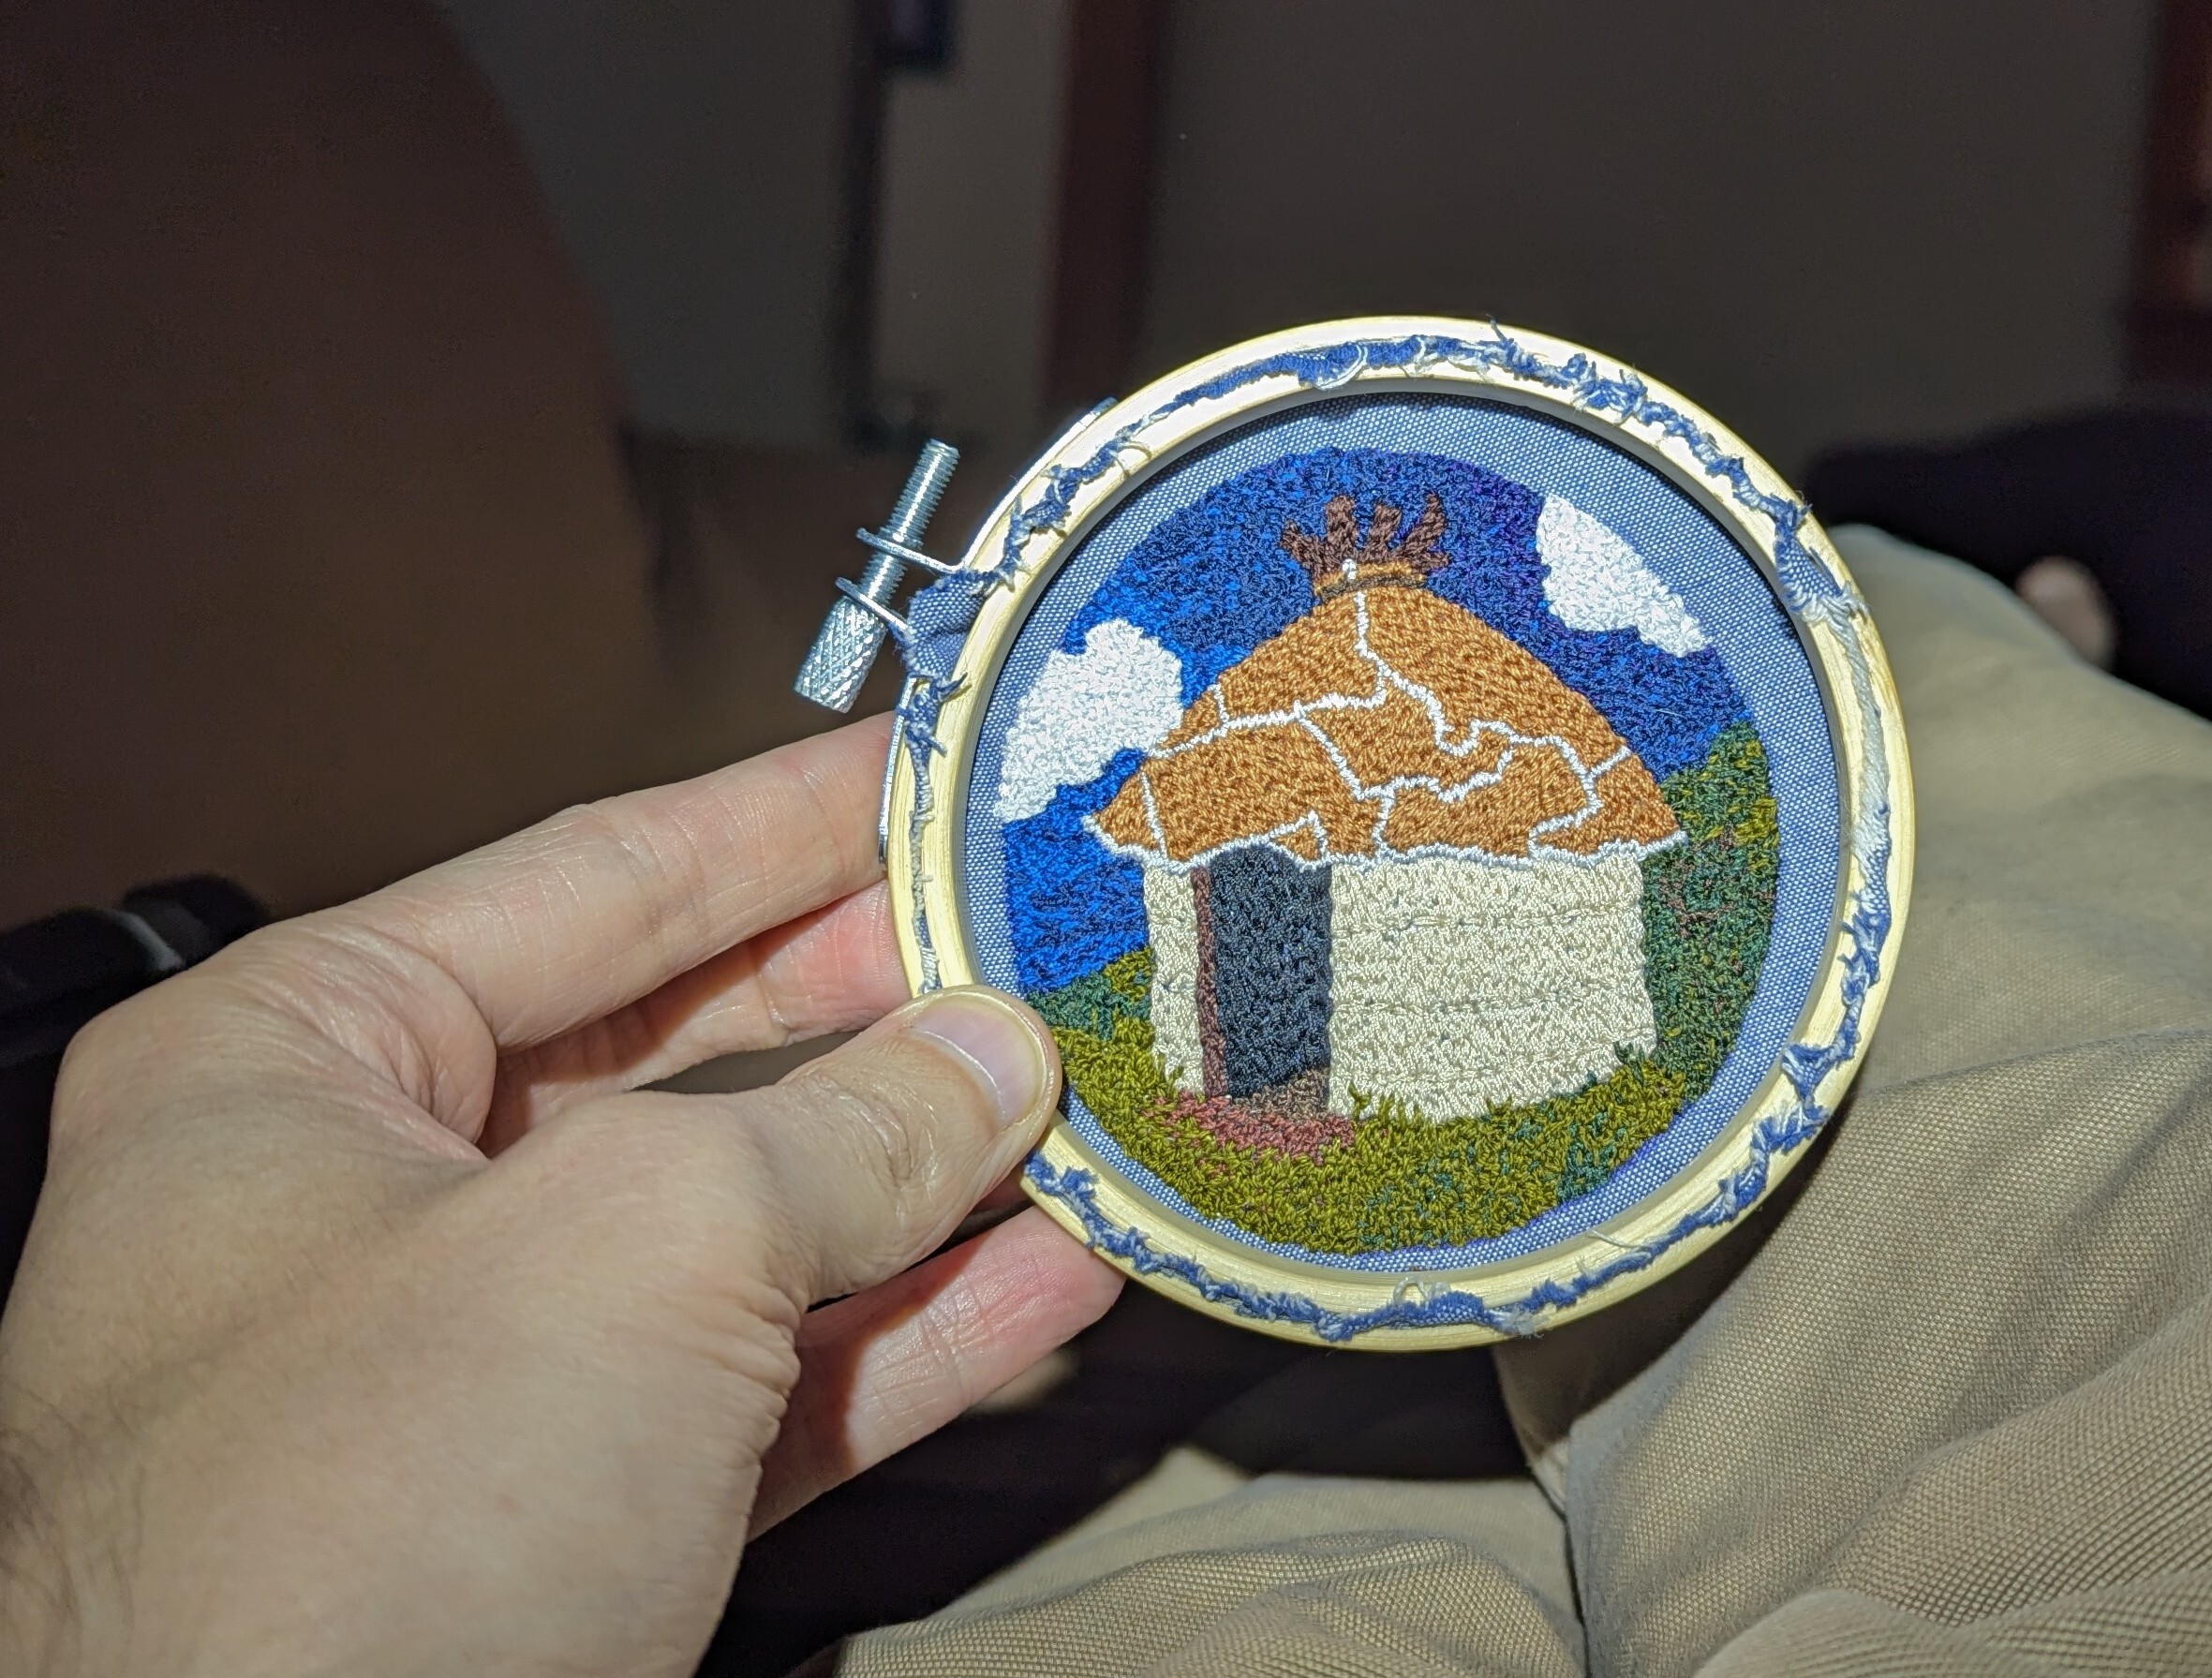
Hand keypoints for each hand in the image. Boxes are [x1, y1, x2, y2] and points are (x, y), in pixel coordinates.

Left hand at [0, 716, 1120, 1675]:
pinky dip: (908, 1342)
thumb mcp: (636, 1247)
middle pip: (681, 1047)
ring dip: (924, 1179)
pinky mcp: (567, 1526)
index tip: (930, 763)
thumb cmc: (360, 1530)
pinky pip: (763, 1392)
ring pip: (744, 1232)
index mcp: (299, 1065)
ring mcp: (474, 1376)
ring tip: (1080, 1101)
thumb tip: (995, 1055)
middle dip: (874, 999)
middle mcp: (372, 1203)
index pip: (593, 875)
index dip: (784, 812)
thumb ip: (841, 1129)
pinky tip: (1051, 1282)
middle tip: (1035, 933)